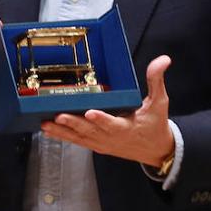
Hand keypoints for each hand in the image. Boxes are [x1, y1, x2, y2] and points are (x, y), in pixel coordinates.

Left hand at [41, 55, 174, 166]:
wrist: (156, 150)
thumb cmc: (155, 125)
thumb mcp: (159, 102)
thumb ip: (156, 80)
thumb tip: (163, 60)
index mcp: (127, 127)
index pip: (113, 124)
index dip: (102, 120)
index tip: (90, 113)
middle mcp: (112, 137)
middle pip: (90, 131)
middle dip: (74, 124)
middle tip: (59, 116)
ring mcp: (102, 143)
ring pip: (80, 138)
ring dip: (63, 131)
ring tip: (47, 124)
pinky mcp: (97, 145)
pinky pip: (78, 141)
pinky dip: (64, 136)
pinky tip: (49, 131)